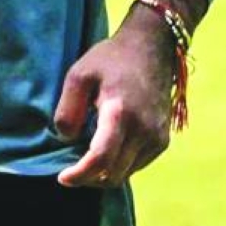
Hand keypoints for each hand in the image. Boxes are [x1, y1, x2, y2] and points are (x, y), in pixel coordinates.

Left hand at [53, 16, 175, 187]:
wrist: (152, 48)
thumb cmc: (111, 59)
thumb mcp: (79, 75)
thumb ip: (68, 109)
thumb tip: (68, 140)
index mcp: (120, 113)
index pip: (101, 158)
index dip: (80, 174)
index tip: (63, 178)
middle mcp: (143, 130)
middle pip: (113, 173)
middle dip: (89, 177)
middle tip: (71, 169)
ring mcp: (157, 138)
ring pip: (125, 173)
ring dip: (104, 173)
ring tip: (86, 157)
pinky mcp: (162, 140)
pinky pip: (137, 165)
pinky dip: (119, 165)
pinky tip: (107, 149)